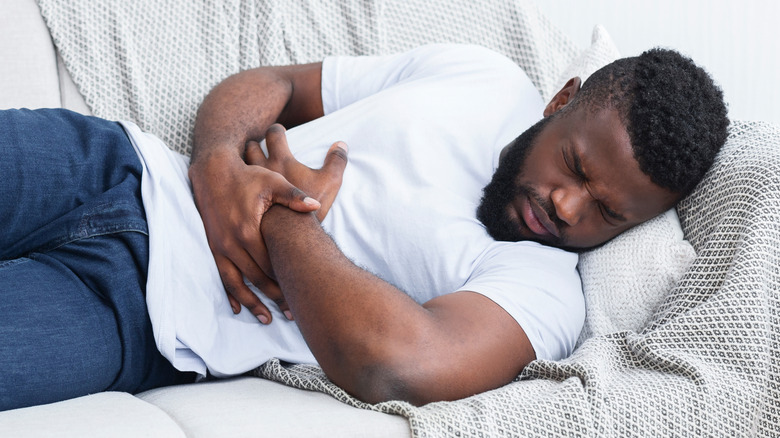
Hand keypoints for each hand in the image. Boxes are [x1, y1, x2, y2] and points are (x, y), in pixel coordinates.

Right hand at [188, 128, 346, 323]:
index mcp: (248, 230)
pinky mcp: (213, 246)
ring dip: (252, 302)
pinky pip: (221, 276)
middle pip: (256, 278)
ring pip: (237, 283)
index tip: (301, 294)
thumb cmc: (247, 176)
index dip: (286, 281)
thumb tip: (314, 205)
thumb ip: (293, 196)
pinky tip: (239, 308)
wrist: (213, 171)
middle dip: (274, 297)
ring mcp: (220, 247)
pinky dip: (230, 293)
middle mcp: (232, 243)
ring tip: (267, 319)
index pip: (271, 264)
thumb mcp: (272, 182)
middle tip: (291, 313)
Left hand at [246, 124, 347, 221]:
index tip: (278, 131)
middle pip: (251, 147)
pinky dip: (242, 186)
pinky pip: (238, 189)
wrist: (289, 233)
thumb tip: (342, 144)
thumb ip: (337, 161)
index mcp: (281, 160)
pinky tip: (244, 192)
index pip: (274, 134)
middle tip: (259, 146)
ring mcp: (251, 187)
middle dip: (255, 144)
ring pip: (242, 167)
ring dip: (246, 164)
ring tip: (251, 167)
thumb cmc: (310, 206)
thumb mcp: (330, 182)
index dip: (276, 130)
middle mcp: (262, 169)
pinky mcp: (246, 202)